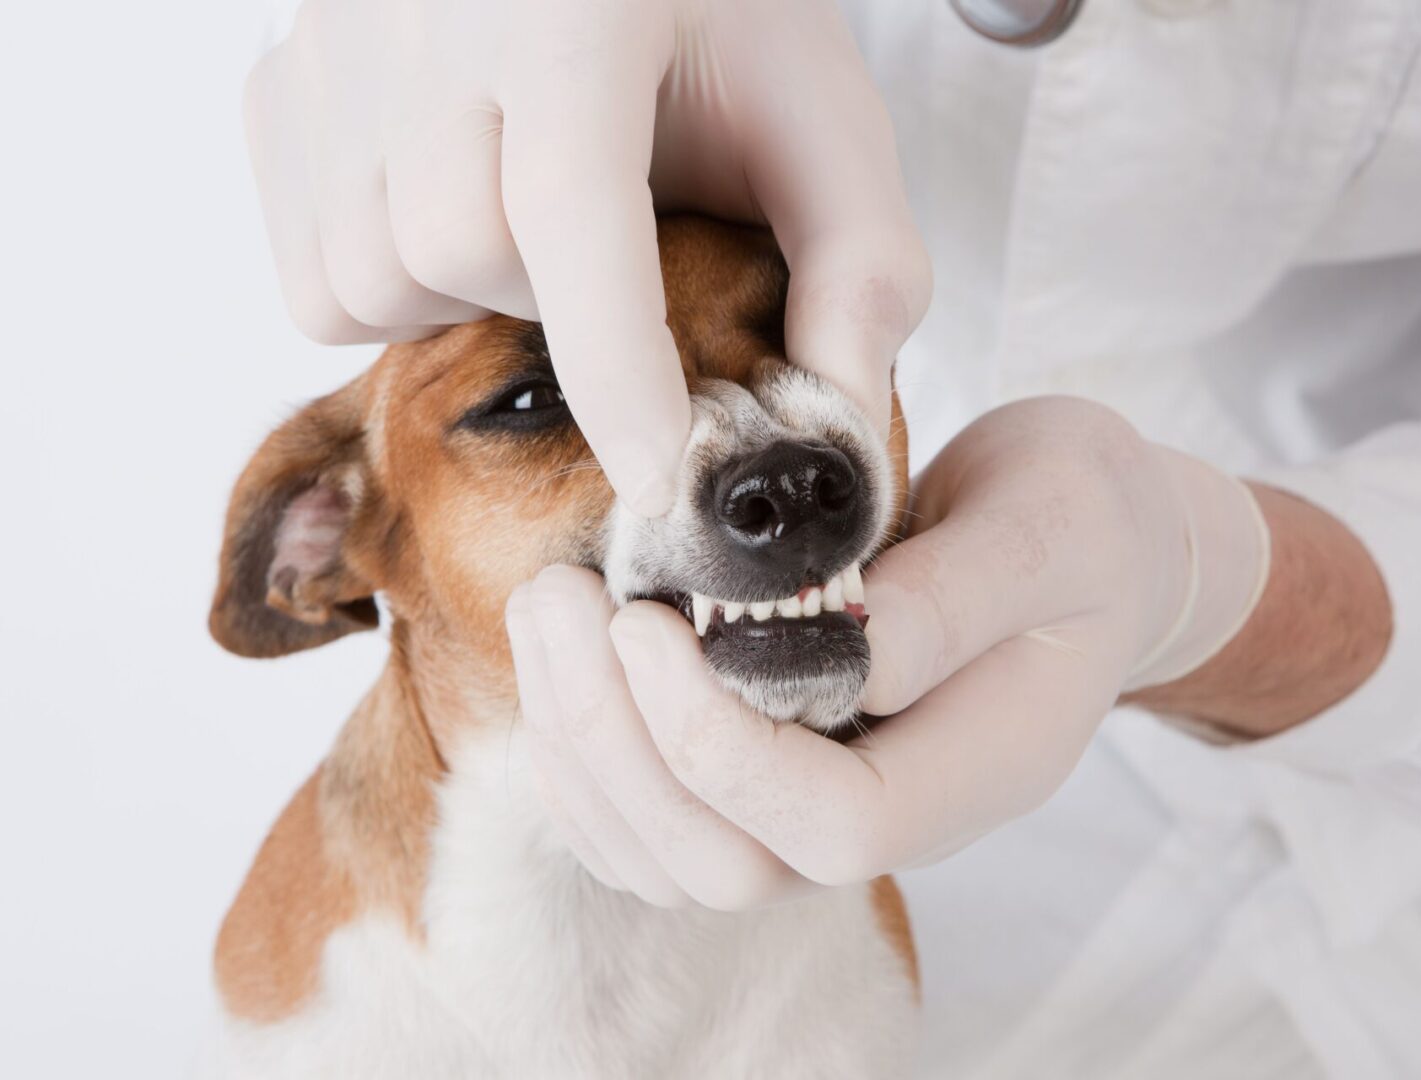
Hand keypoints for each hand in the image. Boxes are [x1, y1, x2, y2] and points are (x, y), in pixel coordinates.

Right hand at [245, 0, 929, 514]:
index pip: (570, 204)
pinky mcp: (278, 85)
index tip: (660, 476)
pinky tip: (461, 228)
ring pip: (368, 278)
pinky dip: (391, 295)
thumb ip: (858, 260)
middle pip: (461, 251)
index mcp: (571, 1)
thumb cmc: (715, 25)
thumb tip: (837, 417)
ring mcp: (330, 41)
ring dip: (468, 305)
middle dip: (550, 303)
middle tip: (609, 249)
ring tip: (533, 234)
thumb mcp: (820, 116)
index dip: (616, 366)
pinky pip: (310, 280)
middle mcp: (423, 5)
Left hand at [504, 397, 1269, 907]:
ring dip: (586, 747)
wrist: (1094, 542)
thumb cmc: (1084, 521)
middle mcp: (898, 812)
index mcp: (978, 767)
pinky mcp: (780, 772)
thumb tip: (832, 640)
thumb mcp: (1049, 522)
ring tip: (549, 606)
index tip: (650, 623)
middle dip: (622, 745)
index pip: (836, 825)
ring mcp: (831, 803)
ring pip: (676, 858)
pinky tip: (566, 660)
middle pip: (732, 866)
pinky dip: (588, 757)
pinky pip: (660, 820)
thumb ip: (953, 593)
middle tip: (562, 599)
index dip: (723, 746)